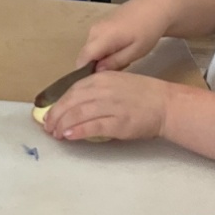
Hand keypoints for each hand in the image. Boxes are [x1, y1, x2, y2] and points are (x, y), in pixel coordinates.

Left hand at [42, 71, 169, 141]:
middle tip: (48, 127)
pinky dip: (78, 131)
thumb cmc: (142, 95)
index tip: (49, 114)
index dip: (57, 104)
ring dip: (63, 125)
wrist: (166, 104)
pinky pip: (92, 126)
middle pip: (71, 102)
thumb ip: (96, 90)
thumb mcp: (116, 83)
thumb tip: (73, 104)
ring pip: (78, 114)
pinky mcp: (118, 122)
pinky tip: (69, 136)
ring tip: (56, 134)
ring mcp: (111, 105)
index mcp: (102, 78)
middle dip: (55, 115)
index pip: (72, 90)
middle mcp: (104, 89)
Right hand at [79, 11, 162, 70]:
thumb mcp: (135, 51)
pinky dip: (104, 50)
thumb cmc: (148, 30)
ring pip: (91, 50)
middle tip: (117, 71)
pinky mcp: (100, 24)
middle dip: (96, 67)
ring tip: (123, 59)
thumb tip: (96, 72)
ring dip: (101, 59)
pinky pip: (96, 42)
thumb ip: (115, 62)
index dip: (86, 73)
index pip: (82, 59)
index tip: (99, 82)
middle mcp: (94, 30)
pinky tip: (121, 49)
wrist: (155, 6)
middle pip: (86, 56)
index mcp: (102, 37)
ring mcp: (96, 25)